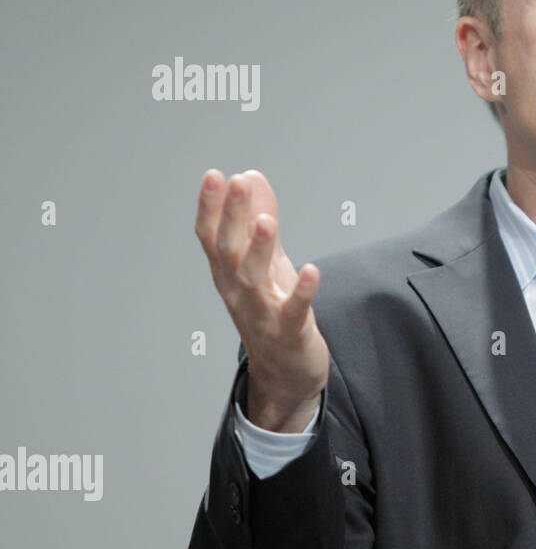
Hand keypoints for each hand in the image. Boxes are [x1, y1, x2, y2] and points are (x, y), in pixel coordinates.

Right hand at [194, 169, 329, 430]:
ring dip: (260, 249)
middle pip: (229, 251)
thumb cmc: (273, 309)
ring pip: (254, 279)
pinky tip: (312, 270)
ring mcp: (261, 314)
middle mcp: (238, 292)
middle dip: (232, 216)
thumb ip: (257, 218)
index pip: (211, 236)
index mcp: (228, 273)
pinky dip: (302, 292)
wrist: (285, 372)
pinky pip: (294, 312)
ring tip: (266, 220)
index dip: (211, 207)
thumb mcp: (265, 261)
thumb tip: (250, 175)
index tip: (215, 175)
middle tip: (237, 182)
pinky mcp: (289, 333)